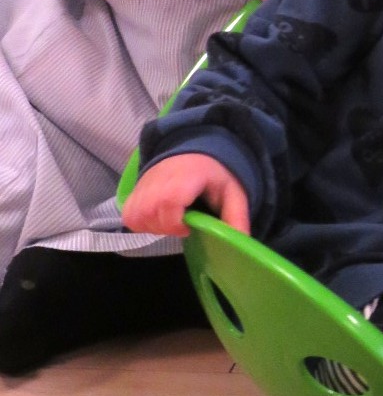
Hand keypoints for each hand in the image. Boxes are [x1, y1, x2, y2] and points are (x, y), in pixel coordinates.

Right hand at [122, 154, 250, 237]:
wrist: (195, 152)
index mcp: (186, 176)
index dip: (174, 222)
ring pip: (135, 215)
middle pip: (148, 212)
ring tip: (171, 222)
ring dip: (152, 227)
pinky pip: (128, 214)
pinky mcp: (134, 189)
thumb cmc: (214, 174)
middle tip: (182, 226)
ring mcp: (144, 183)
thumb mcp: (234, 193)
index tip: (188, 228)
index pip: (168, 201)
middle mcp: (159, 177)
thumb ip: (236, 217)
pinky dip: (140, 222)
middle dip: (165, 228)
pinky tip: (158, 219)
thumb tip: (241, 243)